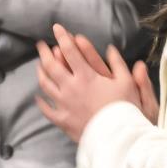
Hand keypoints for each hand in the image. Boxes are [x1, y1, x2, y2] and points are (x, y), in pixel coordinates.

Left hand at [35, 24, 147, 141]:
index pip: (70, 51)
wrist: (118, 138)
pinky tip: (38, 98)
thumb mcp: (127, 83)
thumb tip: (111, 49)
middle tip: (40, 45)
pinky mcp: (63, 121)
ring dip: (41, 73)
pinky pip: (48, 110)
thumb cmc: (125, 110)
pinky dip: (41, 102)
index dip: (62, 37)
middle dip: (44, 53)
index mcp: (86, 76)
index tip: (57, 28)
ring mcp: (65, 104)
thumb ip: (119, 64)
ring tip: (39, 66)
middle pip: (51, 66)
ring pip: (46, 85)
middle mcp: (71, 88)